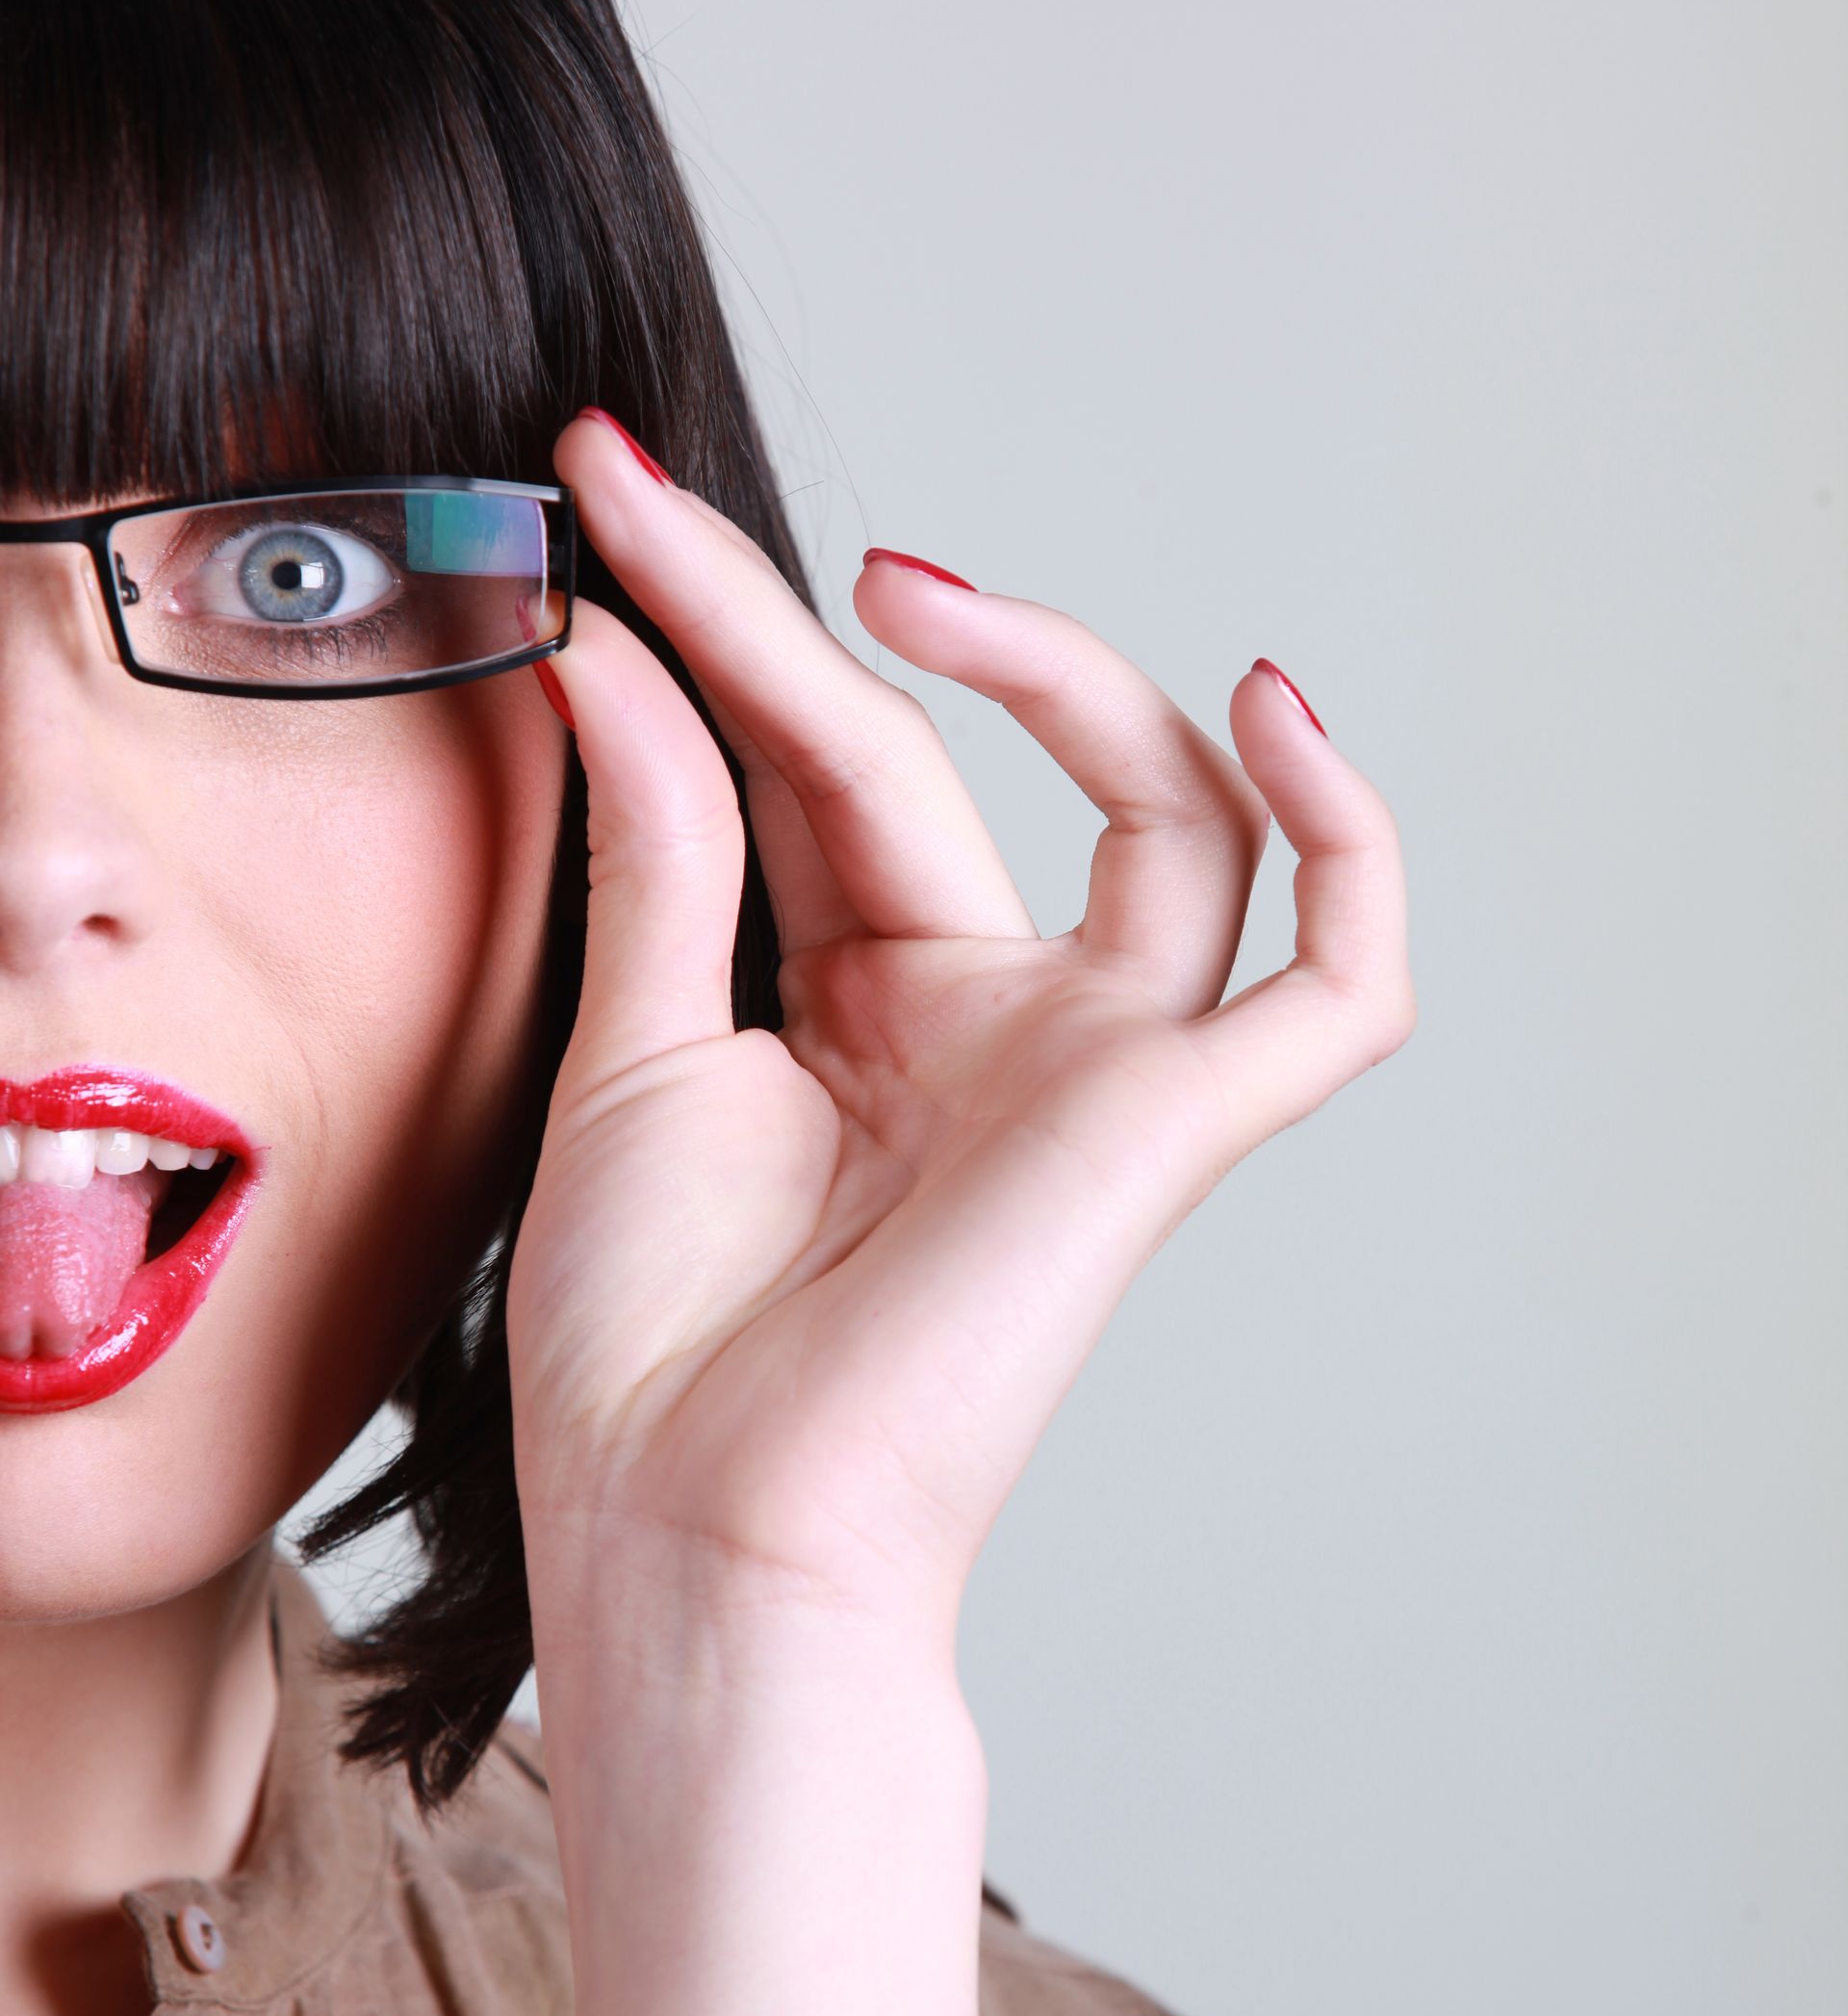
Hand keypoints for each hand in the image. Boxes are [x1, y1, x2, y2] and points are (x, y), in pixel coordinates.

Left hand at [507, 412, 1413, 1677]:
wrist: (689, 1533)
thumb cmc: (650, 1347)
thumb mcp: (632, 1047)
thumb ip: (662, 839)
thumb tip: (617, 642)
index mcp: (860, 1005)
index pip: (820, 760)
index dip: (721, 618)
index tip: (608, 483)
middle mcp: (990, 1018)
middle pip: (958, 761)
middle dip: (835, 625)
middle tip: (689, 530)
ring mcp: (1091, 1069)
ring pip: (1176, 823)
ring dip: (1078, 681)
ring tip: (920, 598)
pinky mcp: (1171, 1128)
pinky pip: (1335, 987)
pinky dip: (1354, 849)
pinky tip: (1281, 713)